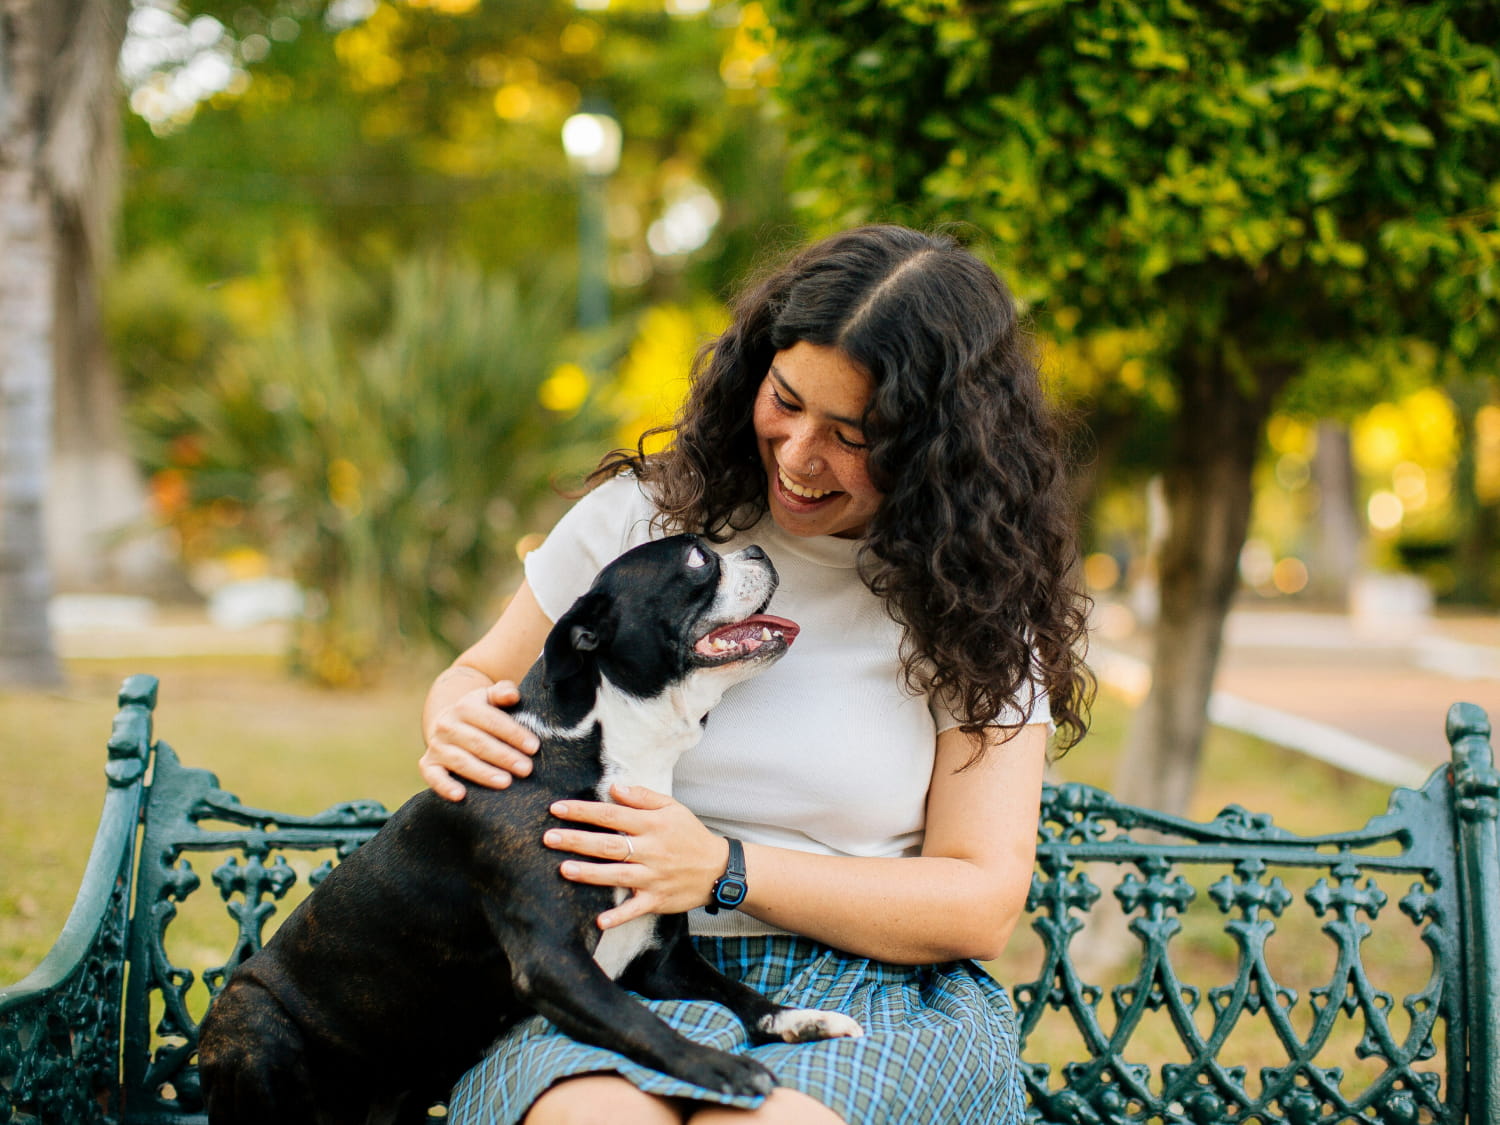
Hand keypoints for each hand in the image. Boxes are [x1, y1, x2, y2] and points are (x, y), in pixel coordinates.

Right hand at [419, 680, 540, 801]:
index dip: (514, 734)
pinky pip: (434, 777)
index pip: (492, 721)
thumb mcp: (491, 697)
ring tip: (506, 782)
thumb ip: (504, 692)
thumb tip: (512, 695)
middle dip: (504, 756)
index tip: (534, 747)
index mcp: (465, 707)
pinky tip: (461, 796)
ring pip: (461, 761)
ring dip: (483, 773)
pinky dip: (445, 787)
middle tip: (526, 769)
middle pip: (478, 742)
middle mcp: (447, 725)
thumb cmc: (481, 713)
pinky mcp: (428, 764)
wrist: (449, 723)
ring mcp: (436, 745)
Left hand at [544, 785, 730, 928]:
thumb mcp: (672, 807)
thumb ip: (643, 797)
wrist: (717, 869)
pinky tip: (599, 920)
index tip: (557, 808)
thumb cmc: (690, 835)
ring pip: (617, 874)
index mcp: (652, 825)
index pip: (611, 815)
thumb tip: (614, 787)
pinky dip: (618, 916)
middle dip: (577, 840)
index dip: (583, 811)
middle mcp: (651, 850)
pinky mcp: (657, 900)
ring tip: (564, 869)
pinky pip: (635, 909)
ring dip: (590, 873)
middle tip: (549, 838)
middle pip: (608, 844)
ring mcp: (653, 877)